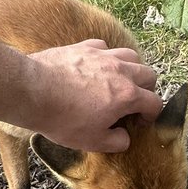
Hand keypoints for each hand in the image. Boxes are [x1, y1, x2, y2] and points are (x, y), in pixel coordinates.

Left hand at [24, 39, 163, 151]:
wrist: (33, 91)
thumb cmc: (64, 118)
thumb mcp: (93, 141)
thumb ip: (117, 141)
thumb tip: (124, 137)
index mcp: (128, 95)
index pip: (154, 102)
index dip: (151, 116)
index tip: (139, 123)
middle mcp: (121, 70)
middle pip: (148, 74)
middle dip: (146, 90)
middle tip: (132, 103)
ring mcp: (103, 55)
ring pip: (130, 55)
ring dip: (131, 69)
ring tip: (118, 82)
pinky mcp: (84, 47)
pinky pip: (104, 47)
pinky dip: (106, 57)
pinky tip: (96, 68)